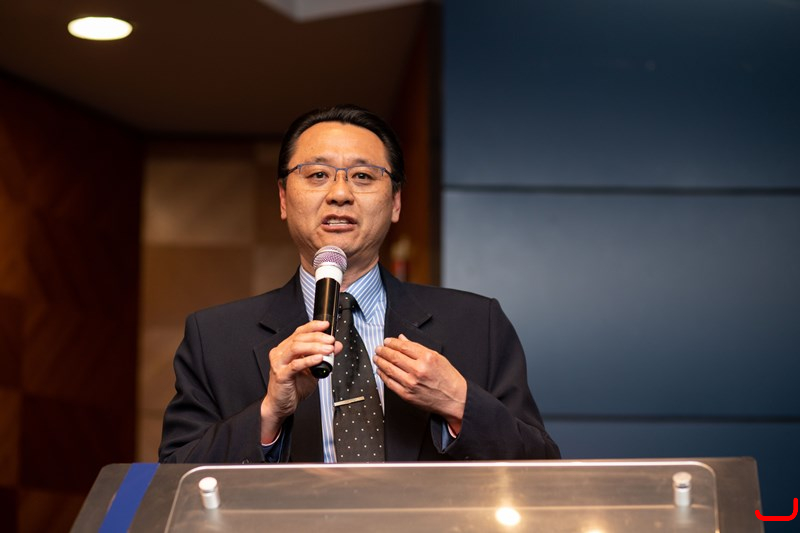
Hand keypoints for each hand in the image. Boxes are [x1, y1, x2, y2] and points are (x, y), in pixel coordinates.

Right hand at [260, 321, 341, 442]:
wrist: (281, 405)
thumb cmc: (294, 387)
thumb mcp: (313, 370)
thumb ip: (324, 357)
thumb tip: (336, 346)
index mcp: (286, 349)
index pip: (299, 332)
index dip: (313, 326)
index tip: (326, 325)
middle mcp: (280, 353)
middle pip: (299, 338)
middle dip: (318, 337)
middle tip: (331, 340)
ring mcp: (279, 363)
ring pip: (296, 348)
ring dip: (314, 347)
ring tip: (328, 349)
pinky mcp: (280, 375)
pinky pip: (295, 365)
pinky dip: (308, 360)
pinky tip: (319, 359)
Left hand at [375, 334, 466, 433]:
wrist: (455, 399)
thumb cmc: (448, 379)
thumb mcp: (437, 357)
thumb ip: (418, 348)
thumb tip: (403, 339)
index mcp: (427, 358)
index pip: (403, 346)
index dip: (392, 342)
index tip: (387, 341)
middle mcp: (418, 370)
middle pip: (394, 356)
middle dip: (383, 351)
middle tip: (378, 348)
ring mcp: (411, 383)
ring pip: (389, 369)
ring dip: (380, 361)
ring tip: (377, 357)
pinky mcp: (407, 395)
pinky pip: (390, 383)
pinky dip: (383, 375)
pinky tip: (381, 370)